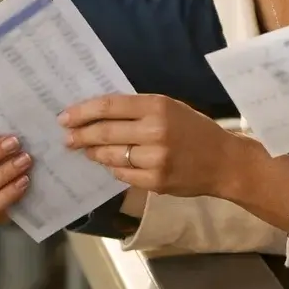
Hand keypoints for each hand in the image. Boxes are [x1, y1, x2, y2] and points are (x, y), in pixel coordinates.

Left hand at [59, 94, 242, 198]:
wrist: (224, 161)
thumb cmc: (194, 130)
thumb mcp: (170, 108)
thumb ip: (138, 109)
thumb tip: (98, 114)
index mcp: (157, 106)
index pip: (109, 106)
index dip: (83, 111)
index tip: (65, 117)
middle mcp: (155, 131)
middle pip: (104, 132)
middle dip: (80, 135)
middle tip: (67, 137)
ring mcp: (155, 159)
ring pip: (110, 156)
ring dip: (93, 153)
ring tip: (85, 150)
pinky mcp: (155, 182)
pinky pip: (122, 174)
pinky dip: (112, 168)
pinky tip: (109, 163)